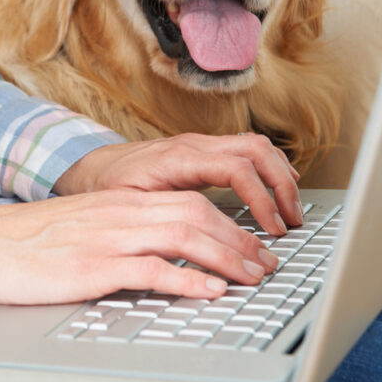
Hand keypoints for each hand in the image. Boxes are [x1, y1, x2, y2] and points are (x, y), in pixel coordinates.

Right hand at [0, 189, 279, 304]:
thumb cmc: (23, 243)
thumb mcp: (79, 229)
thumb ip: (118, 235)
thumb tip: (157, 256)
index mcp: (117, 203)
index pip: (187, 202)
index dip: (229, 224)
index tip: (251, 245)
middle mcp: (118, 213)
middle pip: (196, 215)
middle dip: (240, 240)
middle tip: (266, 264)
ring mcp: (106, 237)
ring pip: (184, 235)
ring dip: (226, 257)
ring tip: (252, 277)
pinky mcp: (92, 266)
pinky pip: (151, 269)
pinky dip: (187, 280)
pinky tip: (208, 291)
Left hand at [53, 133, 302, 235]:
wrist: (88, 166)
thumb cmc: (105, 187)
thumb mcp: (127, 204)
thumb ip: (160, 215)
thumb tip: (193, 238)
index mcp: (178, 158)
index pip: (236, 168)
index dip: (261, 198)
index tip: (272, 228)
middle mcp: (194, 144)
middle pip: (255, 150)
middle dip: (281, 185)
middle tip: (292, 222)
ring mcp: (201, 144)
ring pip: (256, 145)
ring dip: (280, 174)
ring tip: (291, 209)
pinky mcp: (203, 151)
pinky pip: (246, 149)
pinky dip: (269, 167)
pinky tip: (278, 188)